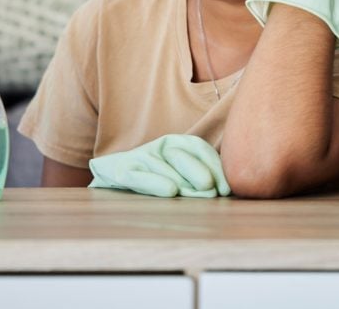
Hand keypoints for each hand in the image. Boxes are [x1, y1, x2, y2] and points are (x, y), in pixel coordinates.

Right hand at [88, 134, 230, 197]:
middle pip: (181, 154)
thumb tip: (225, 194)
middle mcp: (160, 147)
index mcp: (177, 144)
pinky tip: (170, 191)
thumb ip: (202, 182)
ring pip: (162, 166)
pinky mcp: (122, 171)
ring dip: (178, 180)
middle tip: (210, 188)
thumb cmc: (158, 181)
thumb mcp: (181, 178)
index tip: (225, 188)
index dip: (213, 165)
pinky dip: (154, 183)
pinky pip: (139, 176)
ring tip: (192, 193)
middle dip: (197, 171)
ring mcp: (140, 157)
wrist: (113, 178)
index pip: (198, 147)